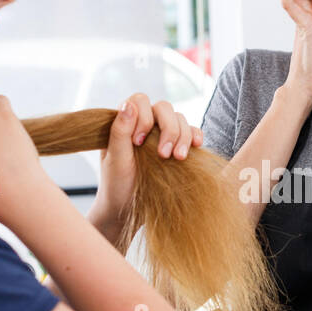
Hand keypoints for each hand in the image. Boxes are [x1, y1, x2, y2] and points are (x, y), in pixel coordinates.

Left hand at [90, 93, 202, 235]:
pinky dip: (196, 136)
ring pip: (180, 120)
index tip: (138, 143)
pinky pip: (192, 133)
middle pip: (165, 108)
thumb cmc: (116, 185)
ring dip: (182, 136)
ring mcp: (162, 135)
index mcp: (126, 122)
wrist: (127, 210)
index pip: (140, 101)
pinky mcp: (176, 147)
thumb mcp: (115, 159)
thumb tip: (128, 104)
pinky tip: (196, 147)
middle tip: (163, 154)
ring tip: (178, 158)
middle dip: (168, 129)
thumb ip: (120, 131)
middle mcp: (145, 124)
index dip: (143, 117)